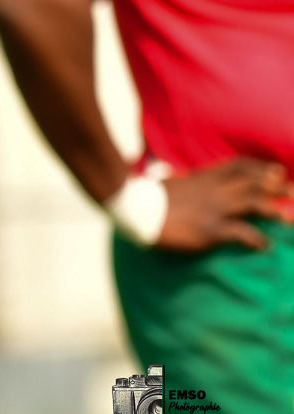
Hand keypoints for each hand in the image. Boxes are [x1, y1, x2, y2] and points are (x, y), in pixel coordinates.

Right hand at [157, 158, 291, 251]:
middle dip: (277, 187)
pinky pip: (241, 233)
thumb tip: (181, 179)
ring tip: (290, 220)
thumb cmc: (149, 197)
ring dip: (275, 211)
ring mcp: (214, 209)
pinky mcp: (210, 229)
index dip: (261, 168)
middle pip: (253, 184)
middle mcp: (214, 190)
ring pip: (253, 204)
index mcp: (204, 177)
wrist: (135, 209)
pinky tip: (266, 246)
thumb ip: (186, 182)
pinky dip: (257, 239)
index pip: (239, 167)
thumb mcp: (171, 182)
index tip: (278, 171)